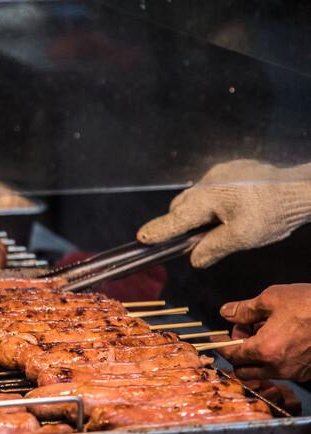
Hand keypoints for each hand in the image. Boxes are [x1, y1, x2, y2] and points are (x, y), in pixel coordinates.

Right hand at [137, 163, 310, 266]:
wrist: (301, 187)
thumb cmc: (273, 212)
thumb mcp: (242, 238)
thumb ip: (212, 248)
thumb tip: (194, 258)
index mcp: (208, 198)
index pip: (175, 219)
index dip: (158, 231)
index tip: (142, 238)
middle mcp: (209, 181)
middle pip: (181, 206)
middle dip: (180, 223)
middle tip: (185, 241)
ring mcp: (221, 173)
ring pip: (196, 197)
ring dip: (198, 212)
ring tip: (215, 227)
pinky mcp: (233, 170)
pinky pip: (212, 188)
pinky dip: (213, 202)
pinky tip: (230, 211)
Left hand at [217, 284, 310, 381]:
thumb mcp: (272, 299)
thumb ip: (244, 309)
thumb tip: (226, 312)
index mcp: (265, 350)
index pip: (231, 354)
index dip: (220, 345)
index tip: (216, 338)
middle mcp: (278, 367)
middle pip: (243, 370)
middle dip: (238, 352)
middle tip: (244, 331)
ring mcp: (295, 372)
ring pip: (263, 371)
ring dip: (256, 355)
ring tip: (265, 329)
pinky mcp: (308, 372)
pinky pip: (282, 370)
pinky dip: (274, 358)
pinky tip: (282, 337)